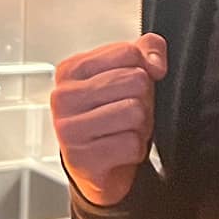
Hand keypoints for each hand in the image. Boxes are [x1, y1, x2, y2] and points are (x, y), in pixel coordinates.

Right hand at [52, 33, 164, 207]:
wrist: (97, 168)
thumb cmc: (110, 118)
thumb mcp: (126, 75)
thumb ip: (146, 50)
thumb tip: (155, 62)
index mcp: (70, 70)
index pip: (127, 52)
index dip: (143, 70)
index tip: (129, 88)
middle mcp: (63, 97)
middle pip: (136, 80)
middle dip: (143, 100)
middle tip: (128, 114)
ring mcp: (68, 129)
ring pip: (135, 112)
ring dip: (141, 126)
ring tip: (124, 131)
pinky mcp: (82, 159)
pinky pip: (132, 144)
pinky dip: (136, 151)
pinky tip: (120, 152)